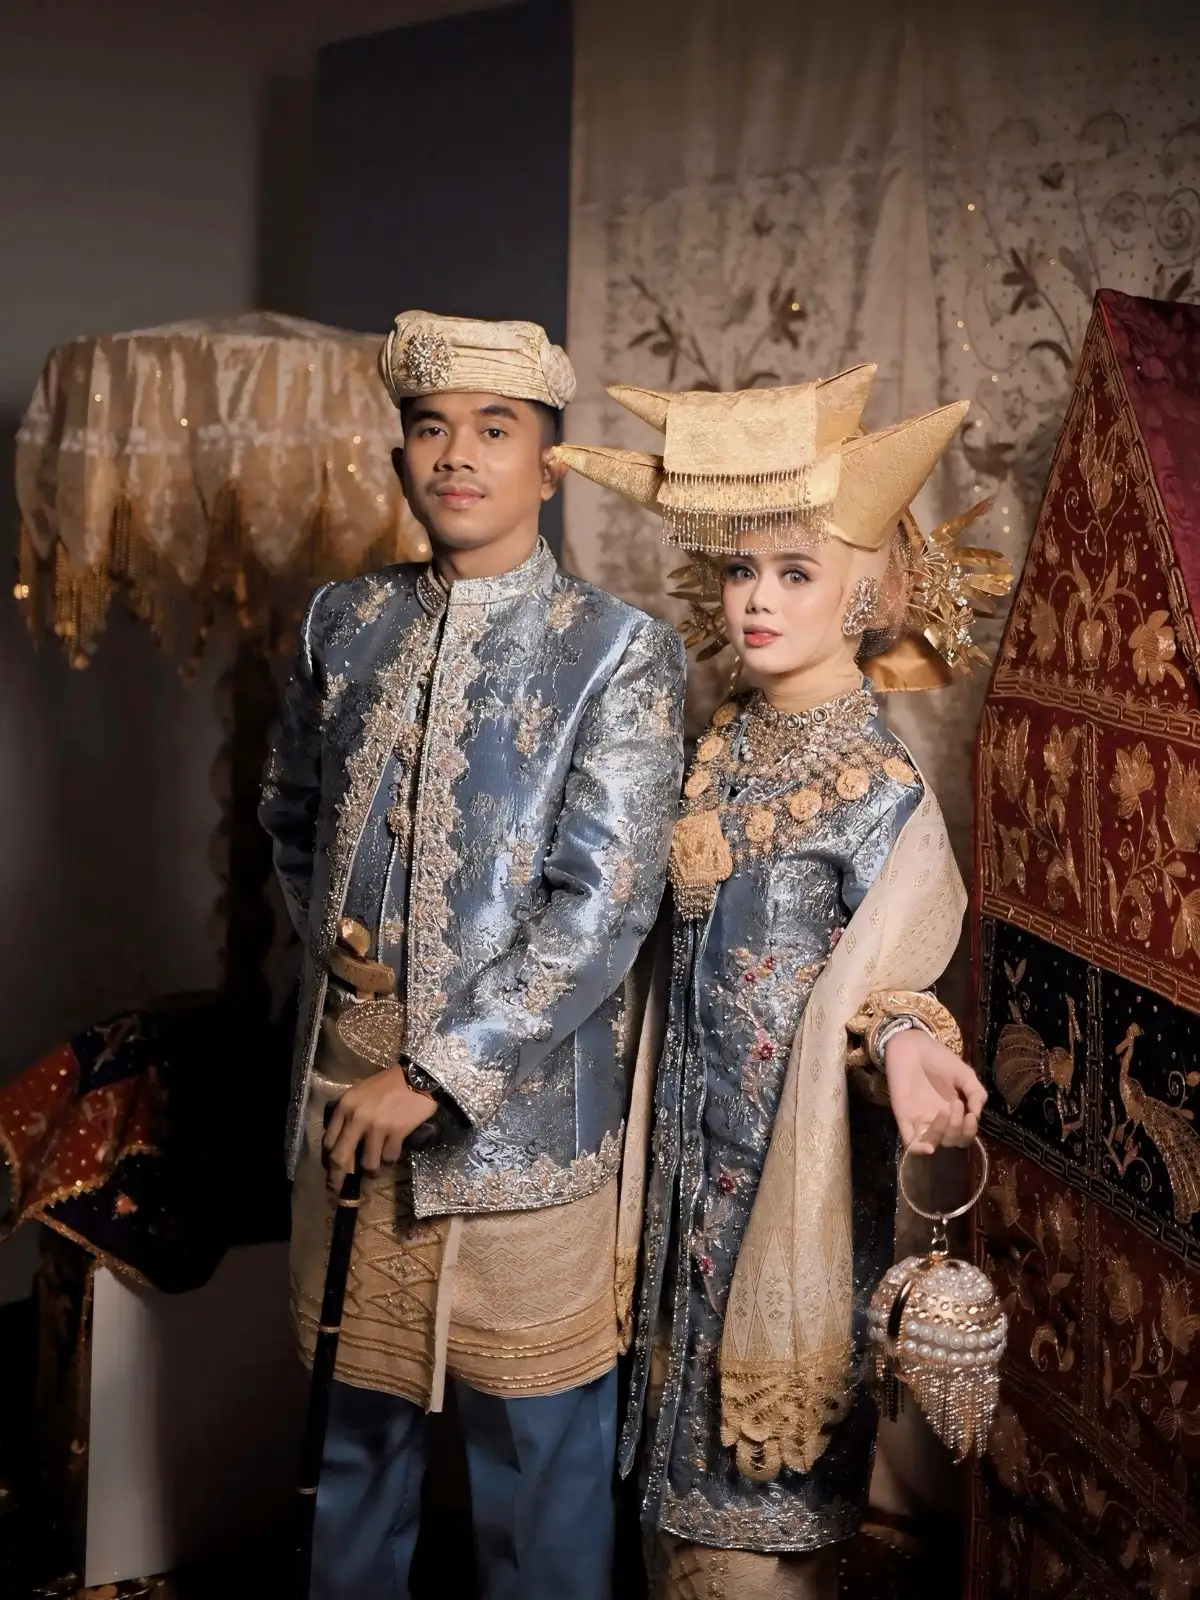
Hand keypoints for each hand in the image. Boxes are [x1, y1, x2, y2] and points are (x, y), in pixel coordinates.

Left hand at [324, 1066, 436, 1190]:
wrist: (416, 1076)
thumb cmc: (387, 1085)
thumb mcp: (359, 1094)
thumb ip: (348, 1116)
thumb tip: (343, 1145)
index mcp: (345, 1107)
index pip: (328, 1143)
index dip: (328, 1162)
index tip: (332, 1172)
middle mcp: (357, 1118)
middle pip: (340, 1158)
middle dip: (337, 1179)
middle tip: (338, 1191)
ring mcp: (377, 1126)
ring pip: (367, 1164)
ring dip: (371, 1172)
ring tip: (375, 1171)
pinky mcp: (396, 1132)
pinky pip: (389, 1158)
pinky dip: (390, 1160)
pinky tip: (392, 1154)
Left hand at [884, 1027, 986, 1153]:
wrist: (912, 1047)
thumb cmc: (938, 1059)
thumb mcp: (965, 1075)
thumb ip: (976, 1094)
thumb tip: (977, 1115)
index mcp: (954, 1112)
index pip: (965, 1135)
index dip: (970, 1130)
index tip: (971, 1113)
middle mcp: (938, 1120)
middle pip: (952, 1142)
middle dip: (958, 1128)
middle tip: (956, 1104)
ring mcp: (920, 1120)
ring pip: (934, 1144)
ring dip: (943, 1133)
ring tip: (945, 1110)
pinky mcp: (904, 1117)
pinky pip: (910, 1142)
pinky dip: (919, 1149)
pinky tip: (928, 1146)